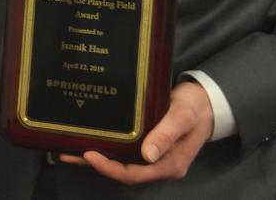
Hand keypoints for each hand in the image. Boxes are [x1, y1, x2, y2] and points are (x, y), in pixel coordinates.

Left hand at [59, 80, 213, 183]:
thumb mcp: (183, 116)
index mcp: (170, 164)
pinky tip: (91, 140)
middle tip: (70, 153)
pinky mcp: (148, 146)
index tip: (89, 155)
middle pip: (124, 171)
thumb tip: (148, 154)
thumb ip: (167, 133)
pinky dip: (108, 148)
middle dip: (97, 164)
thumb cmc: (195, 107)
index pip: (135, 173)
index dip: (110, 168)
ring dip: (98, 158)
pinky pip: (125, 152)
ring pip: (122, 163)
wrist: (206, 102)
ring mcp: (154, 157)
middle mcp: (160, 164)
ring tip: (71, 150)